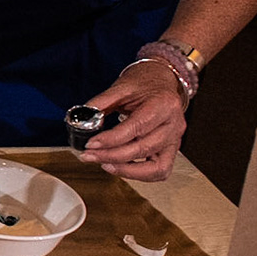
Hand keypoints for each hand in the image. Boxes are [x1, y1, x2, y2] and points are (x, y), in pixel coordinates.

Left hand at [76, 60, 186, 180]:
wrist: (162, 82)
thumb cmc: (144, 83)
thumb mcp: (121, 87)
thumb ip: (101, 103)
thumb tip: (81, 120)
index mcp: (164, 105)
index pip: (137, 127)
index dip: (111, 139)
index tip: (90, 144)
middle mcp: (174, 125)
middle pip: (143, 148)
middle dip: (112, 156)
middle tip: (88, 155)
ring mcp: (175, 140)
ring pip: (155, 167)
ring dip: (126, 169)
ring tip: (103, 163)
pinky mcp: (171, 150)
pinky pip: (159, 171)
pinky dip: (138, 173)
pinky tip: (118, 167)